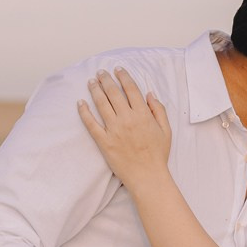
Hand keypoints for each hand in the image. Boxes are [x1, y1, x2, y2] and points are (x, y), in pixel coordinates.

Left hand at [78, 67, 172, 184]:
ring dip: (95, 90)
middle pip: (113, 93)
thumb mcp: (166, 130)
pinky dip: (84, 112)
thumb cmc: (158, 155)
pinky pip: (91, 123)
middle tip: (100, 72)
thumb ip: (159, 110)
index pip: (131, 89)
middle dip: (106, 80)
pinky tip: (80, 103)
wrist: (148, 176)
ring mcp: (114, 130)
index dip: (123, 77)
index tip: (118, 69)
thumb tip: (149, 94)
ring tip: (91, 82)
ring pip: (101, 104)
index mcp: (142, 114)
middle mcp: (127, 119)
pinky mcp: (104, 141)